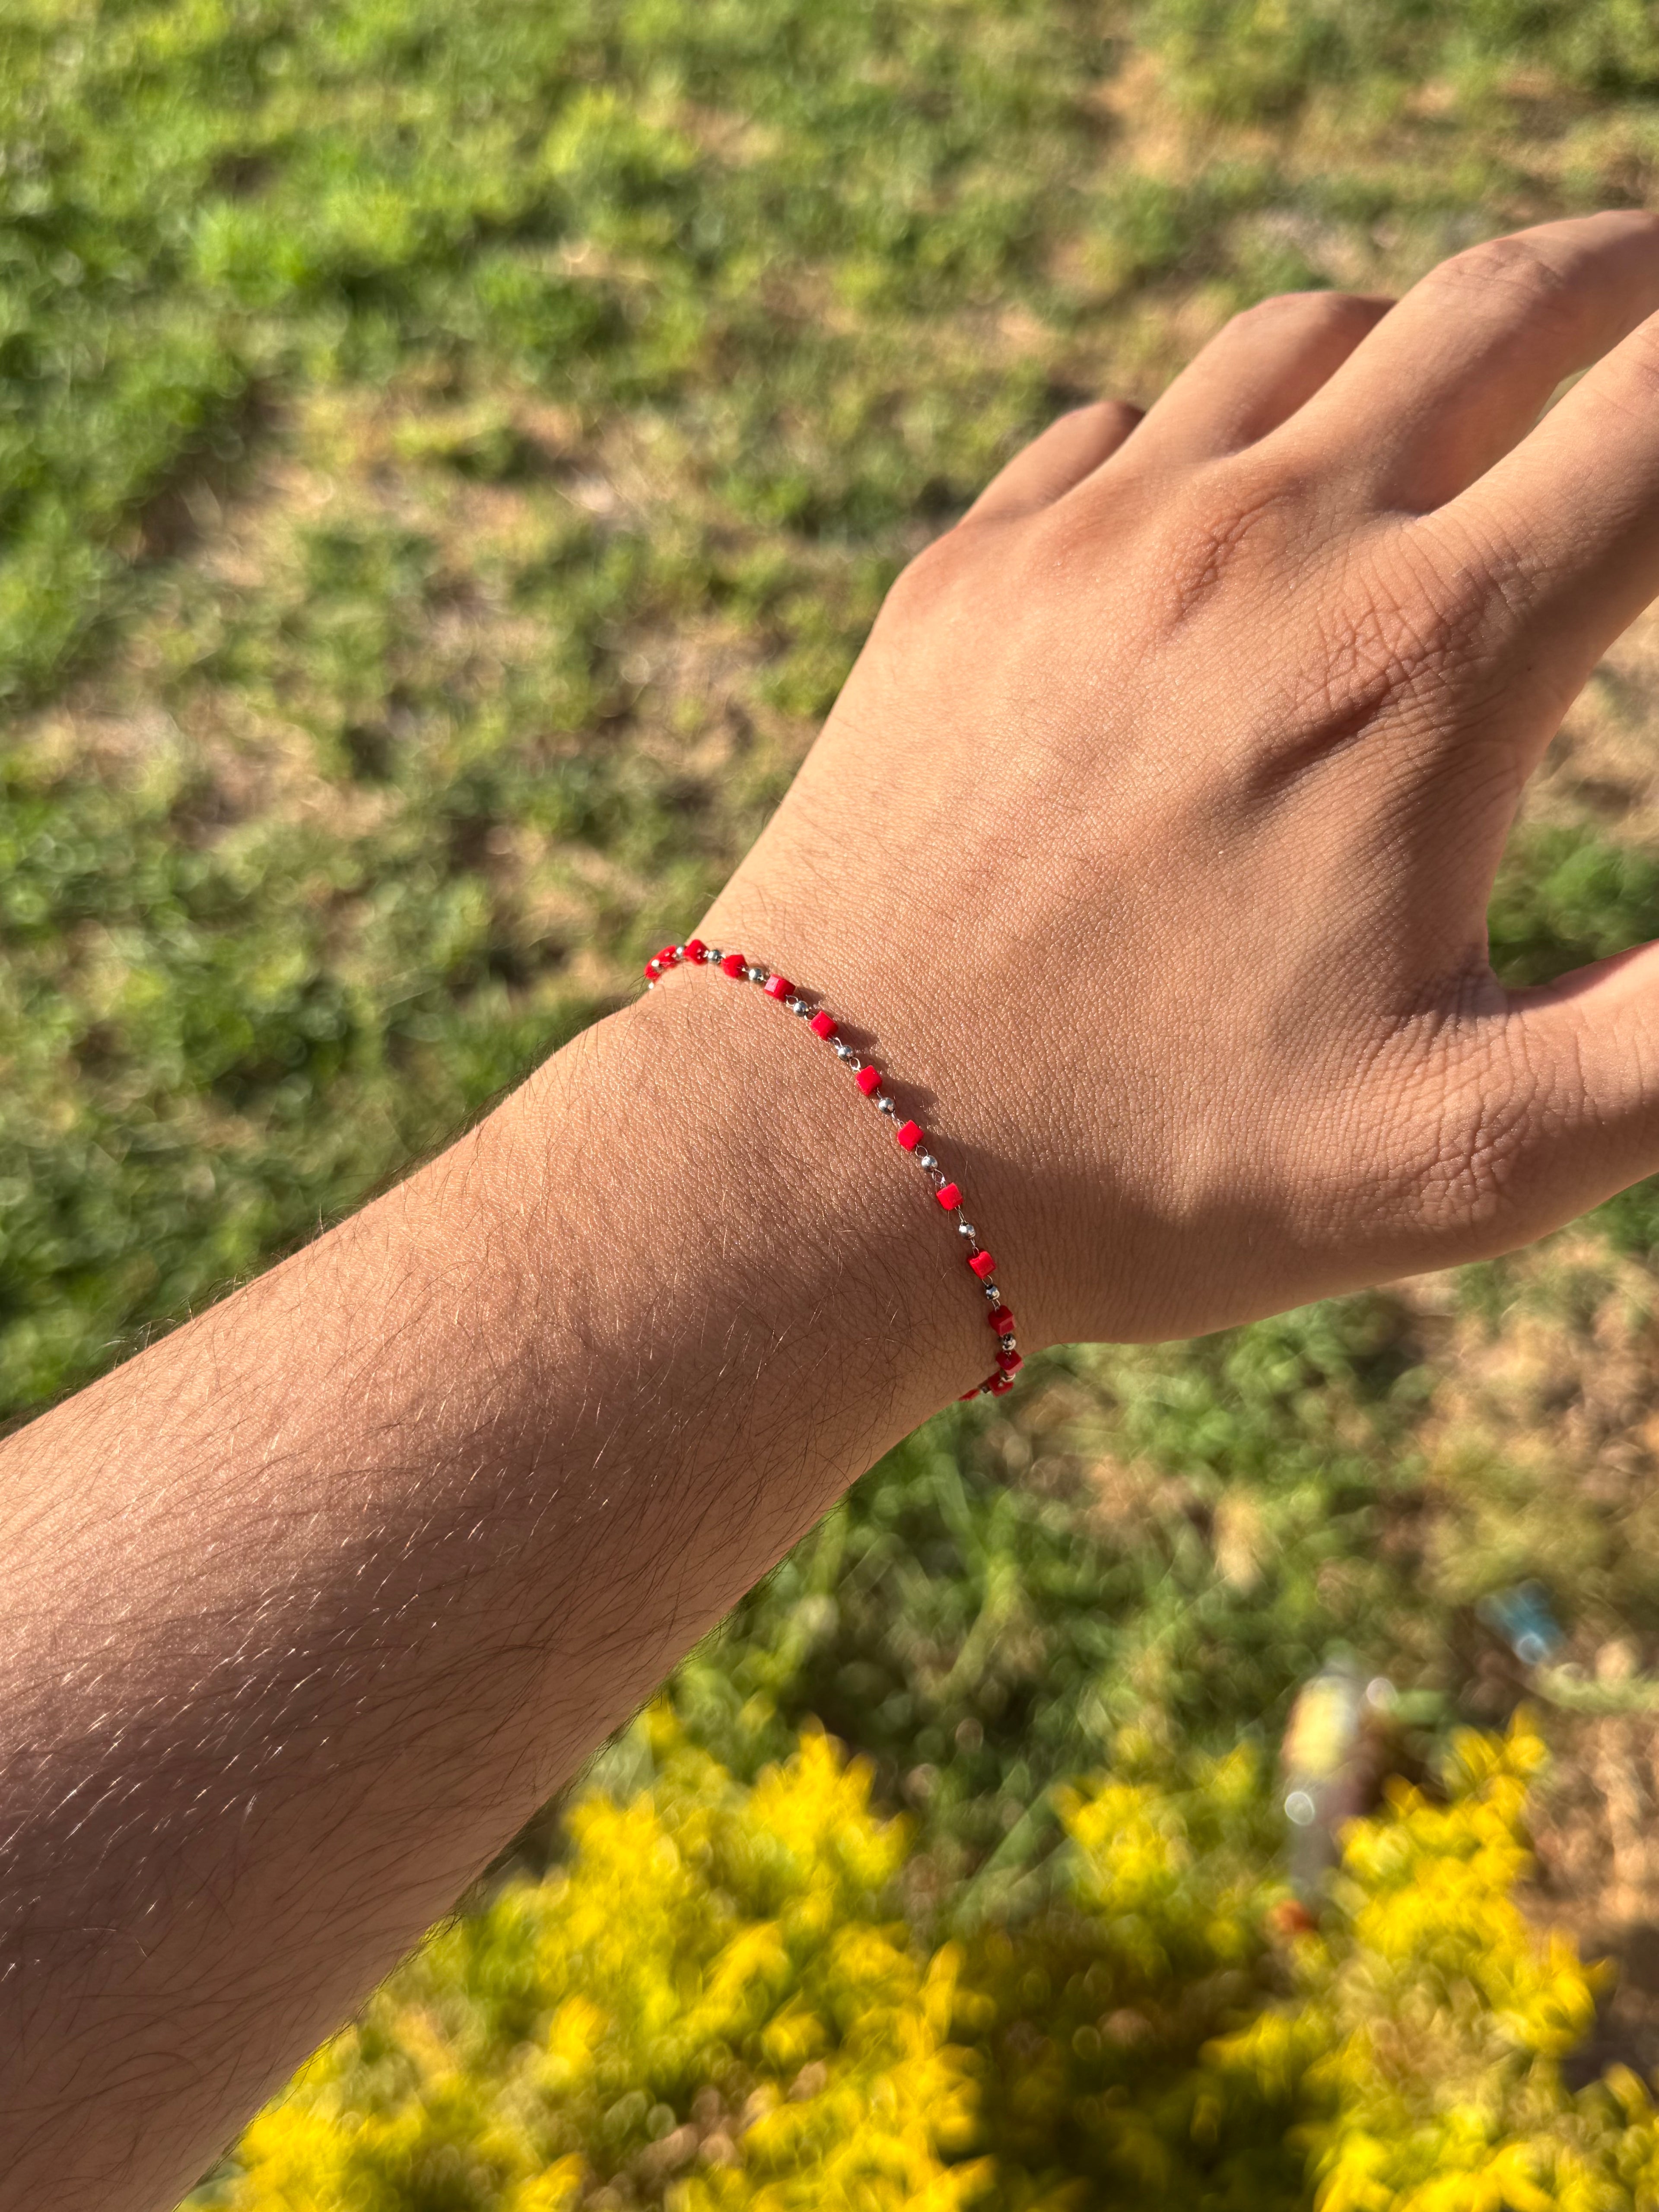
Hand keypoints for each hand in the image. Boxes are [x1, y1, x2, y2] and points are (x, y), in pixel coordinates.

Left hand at [700, 211, 1658, 1347]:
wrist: (832, 1157)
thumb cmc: (1151, 1172)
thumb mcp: (1471, 1149)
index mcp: (1419, 664)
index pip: (1657, 420)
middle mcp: (1257, 547)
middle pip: (1499, 307)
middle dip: (1621, 280)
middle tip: (1653, 302)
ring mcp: (1091, 542)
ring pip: (1304, 336)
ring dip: (1414, 344)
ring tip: (1457, 400)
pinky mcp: (966, 576)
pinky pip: (1124, 425)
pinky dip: (1216, 432)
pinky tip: (1228, 512)